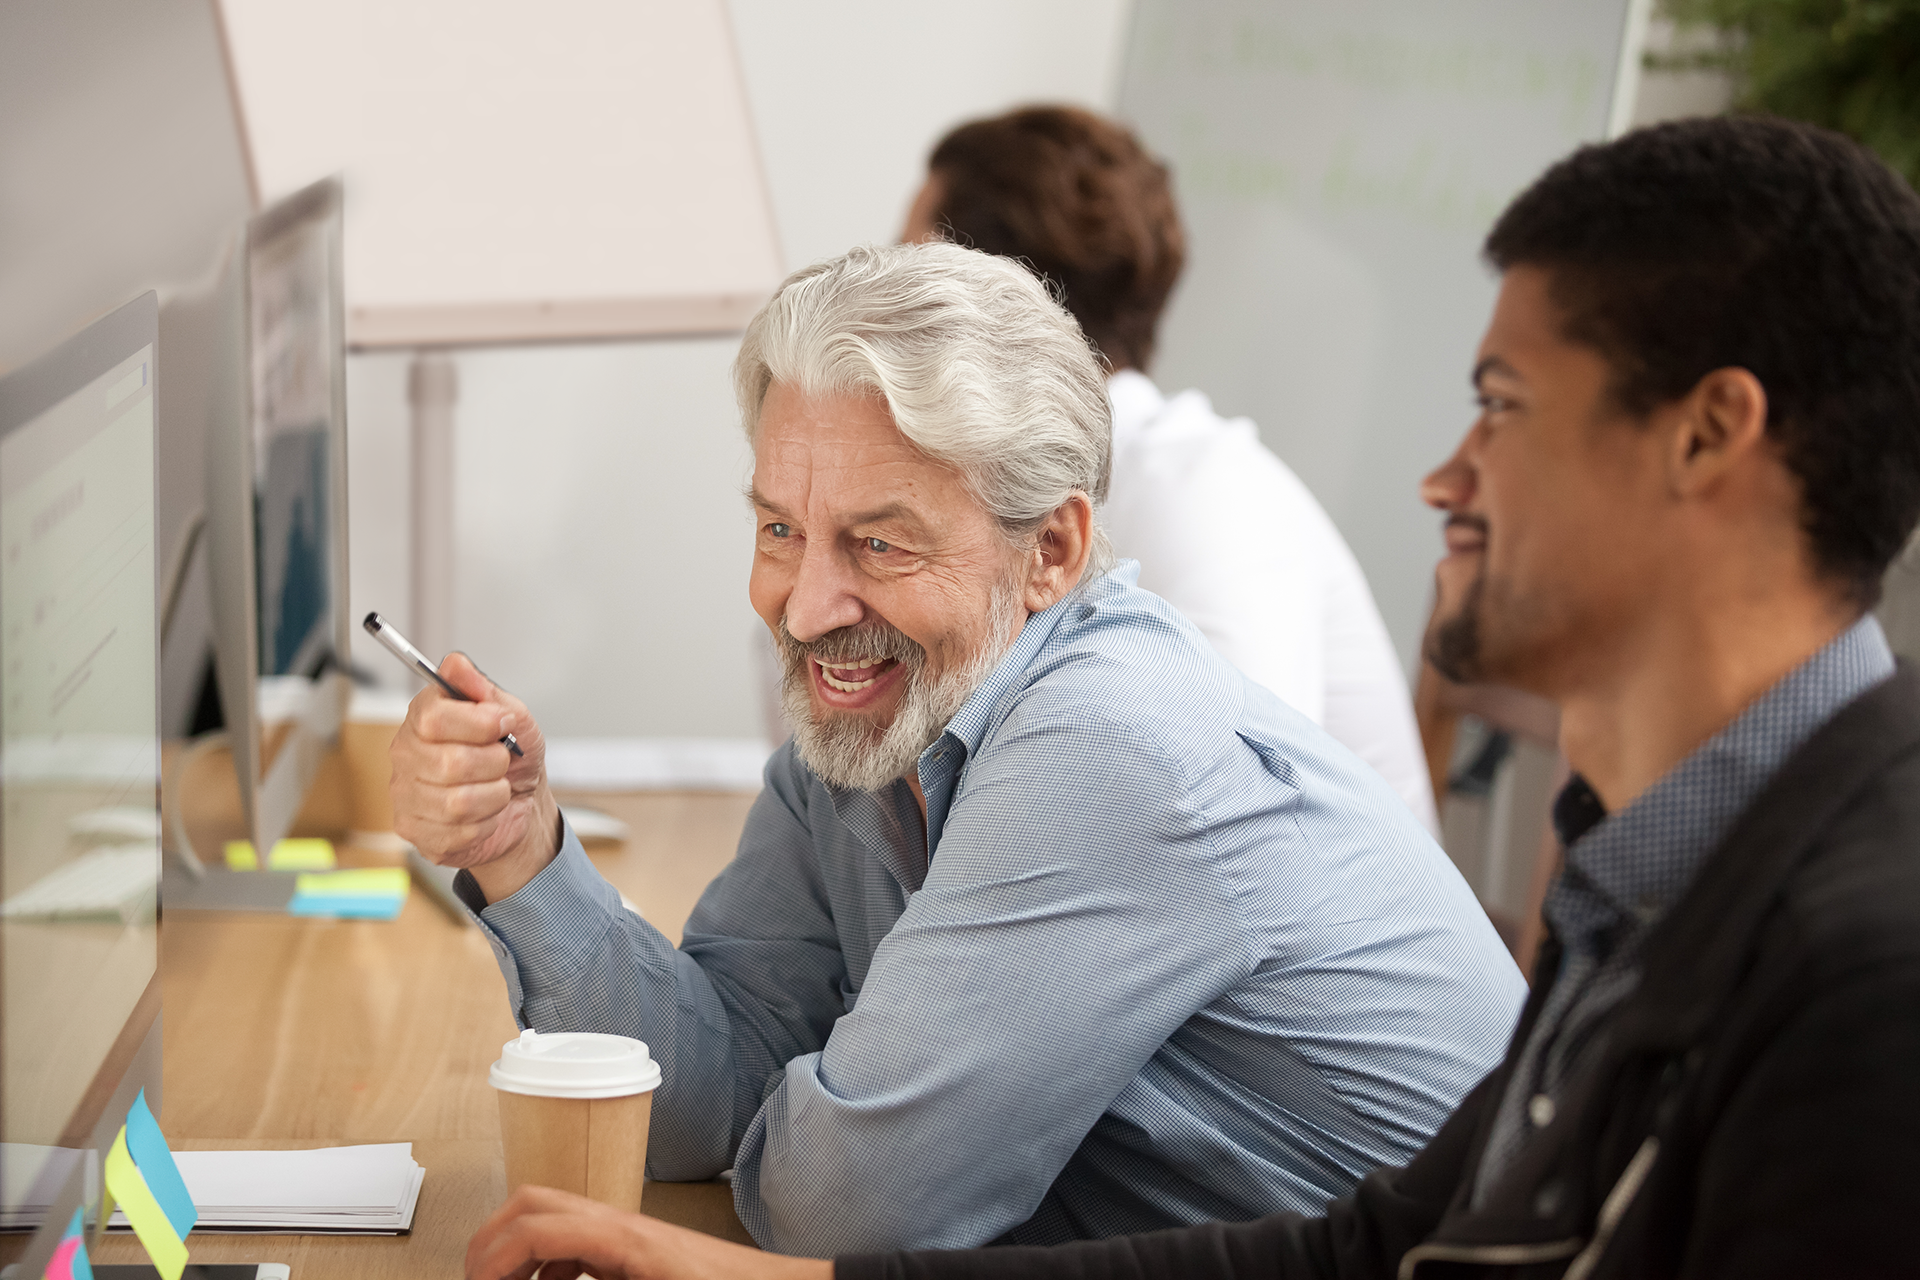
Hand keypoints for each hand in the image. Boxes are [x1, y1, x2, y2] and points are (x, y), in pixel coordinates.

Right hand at [390, 651, 557, 900]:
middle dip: (494, 763)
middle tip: (502, 761)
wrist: (522, 801)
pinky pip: (459, 831)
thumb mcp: (513, 716)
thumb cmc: (513, 757)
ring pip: (457, 802)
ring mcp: (405, 793)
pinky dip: (487, 822)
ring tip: (496, 788)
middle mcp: (406, 753)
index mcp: (423, 717)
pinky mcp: (414, 829)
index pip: (434, 717)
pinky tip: (485, 813)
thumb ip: (485, 690)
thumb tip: (458, 666)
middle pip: (450, 763)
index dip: (479, 722)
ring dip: (494, 796)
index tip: (503, 723)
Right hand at [466, 1185, 831, 1279]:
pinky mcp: (630, 1249)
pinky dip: (547, 1268)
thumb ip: (579, 1278)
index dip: (492, 1259)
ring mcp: (623, 1232)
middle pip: (533, 1203)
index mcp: (620, 1235)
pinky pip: (574, 1245)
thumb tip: (542, 1279)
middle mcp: (617, 1223)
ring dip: (517, 1254)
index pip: (535, 1226)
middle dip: (491, 1241)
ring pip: (549, 1221)